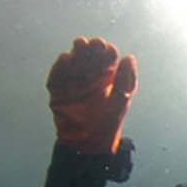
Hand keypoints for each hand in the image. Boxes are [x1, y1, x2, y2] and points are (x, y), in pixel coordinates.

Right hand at [46, 36, 137, 153]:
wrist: (87, 143)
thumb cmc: (108, 122)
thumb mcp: (120, 101)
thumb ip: (125, 81)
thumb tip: (130, 57)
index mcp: (106, 77)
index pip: (106, 58)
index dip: (106, 51)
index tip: (107, 48)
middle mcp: (89, 76)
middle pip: (88, 56)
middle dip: (90, 48)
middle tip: (92, 43)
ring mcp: (72, 82)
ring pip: (73, 62)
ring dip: (76, 52)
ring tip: (80, 44)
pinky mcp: (58, 90)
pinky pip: (57, 76)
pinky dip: (60, 67)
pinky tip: (65, 58)